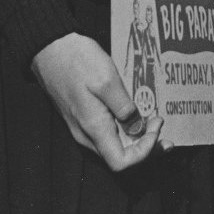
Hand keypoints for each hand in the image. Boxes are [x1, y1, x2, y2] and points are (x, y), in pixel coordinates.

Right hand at [32, 32, 161, 170]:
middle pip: (120, 157)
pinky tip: (138, 116)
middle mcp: (87, 135)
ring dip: (138, 139)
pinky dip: (126, 130)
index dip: (144, 151)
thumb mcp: (106, 80)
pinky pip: (108, 134)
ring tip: (156, 122)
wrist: (51, 50)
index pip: (121, 163)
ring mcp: (84, 128)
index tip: (155, 124)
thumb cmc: (77, 61)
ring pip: (115, 146)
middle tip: (163, 124)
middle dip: (147, 146)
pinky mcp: (84, 118)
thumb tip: (138, 128)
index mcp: (93, 128)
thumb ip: (123, 106)